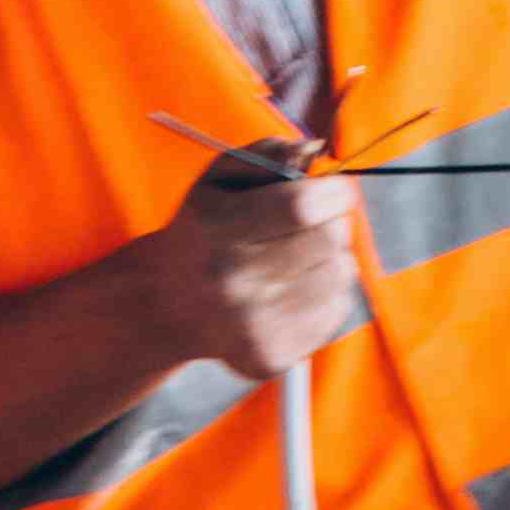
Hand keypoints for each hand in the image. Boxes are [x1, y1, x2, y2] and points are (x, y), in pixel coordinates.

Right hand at [146, 144, 363, 384]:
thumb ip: (269, 153)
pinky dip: (327, 292)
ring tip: (300, 257)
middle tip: (316, 221)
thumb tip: (316, 151)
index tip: (336, 189)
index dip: (332, 193)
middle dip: (334, 221)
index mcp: (216, 230)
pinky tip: (295, 288)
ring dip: (332, 257)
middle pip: (328, 240)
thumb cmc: (204, 230)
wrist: (169, 306)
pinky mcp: (272, 357)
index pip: (300, 208)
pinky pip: (336, 311)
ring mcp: (253, 327)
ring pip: (340, 275)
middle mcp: (232, 283)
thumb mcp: (220, 178)